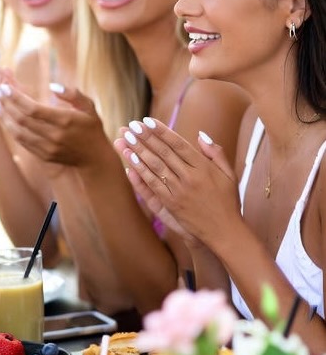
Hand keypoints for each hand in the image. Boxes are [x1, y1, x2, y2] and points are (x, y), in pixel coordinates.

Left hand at [0, 77, 107, 167]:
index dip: (16, 98)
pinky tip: (5, 117)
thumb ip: (73, 94)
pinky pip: (22, 142)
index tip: (4, 87)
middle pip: (22, 119)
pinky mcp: (43, 156)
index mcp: (65, 121)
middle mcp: (54, 136)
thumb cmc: (91, 128)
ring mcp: (47, 148)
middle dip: (6, 104)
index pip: (33, 109)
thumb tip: (52, 86)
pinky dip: (11, 129)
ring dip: (4, 117)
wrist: (94, 159)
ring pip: (18, 132)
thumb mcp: (89, 107)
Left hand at [112, 118, 241, 244]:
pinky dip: (140, 171)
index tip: (147, 121)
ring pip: (154, 166)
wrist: (224, 233)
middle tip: (131, 125)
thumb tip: (201, 134)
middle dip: (145, 137)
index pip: (178, 144)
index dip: (162, 132)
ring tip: (125, 138)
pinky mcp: (171, 204)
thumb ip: (215, 153)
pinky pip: (152, 184)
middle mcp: (190, 177)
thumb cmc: (228, 202)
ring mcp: (179, 191)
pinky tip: (130, 160)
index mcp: (204, 168)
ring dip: (138, 151)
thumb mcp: (229, 175)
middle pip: (163, 153)